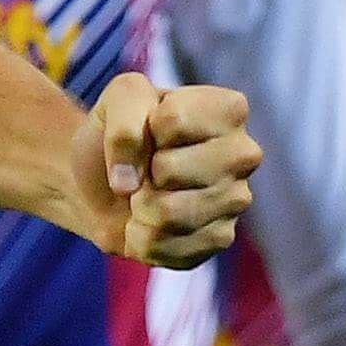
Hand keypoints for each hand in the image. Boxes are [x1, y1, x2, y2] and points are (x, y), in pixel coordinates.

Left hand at [73, 73, 257, 266]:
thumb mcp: (117, 100)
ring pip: (168, 212)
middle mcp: (244, 154)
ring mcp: (237, 200)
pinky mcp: (219, 239)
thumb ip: (123, 121)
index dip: (144, 127)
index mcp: (229, 110)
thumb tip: (128, 183)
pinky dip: (139, 235)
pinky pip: (162, 245)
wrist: (101, 185)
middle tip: (148, 167)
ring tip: (146, 195)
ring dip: (138, 205)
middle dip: (141, 170)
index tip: (150, 130)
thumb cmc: (117, 135)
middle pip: (169, 170)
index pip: (173, 120)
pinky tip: (149, 222)